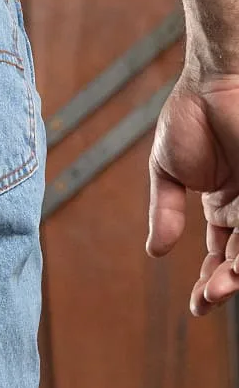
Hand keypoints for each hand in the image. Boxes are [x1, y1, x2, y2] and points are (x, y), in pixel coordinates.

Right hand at [147, 67, 238, 315]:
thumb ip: (165, 211)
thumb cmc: (190, 117)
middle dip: (224, 283)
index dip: (208, 281)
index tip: (197, 305)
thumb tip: (155, 252)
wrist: (214, 82)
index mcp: (221, 204)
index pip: (218, 253)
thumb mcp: (167, 172)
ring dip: (237, 271)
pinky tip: (234, 264)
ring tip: (219, 287)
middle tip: (207, 299)